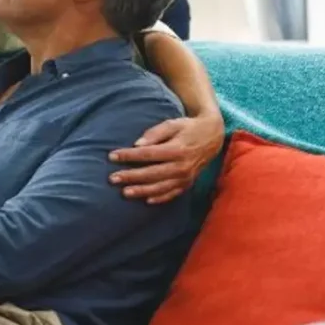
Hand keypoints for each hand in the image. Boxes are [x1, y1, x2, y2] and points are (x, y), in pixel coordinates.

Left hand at [108, 113, 226, 203]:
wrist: (212, 137)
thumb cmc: (188, 128)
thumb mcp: (173, 124)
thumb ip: (155, 133)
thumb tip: (137, 144)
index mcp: (177, 149)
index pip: (148, 154)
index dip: (129, 156)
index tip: (112, 156)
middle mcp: (182, 165)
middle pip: (152, 173)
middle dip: (131, 176)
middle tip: (112, 178)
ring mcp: (186, 177)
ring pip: (160, 187)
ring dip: (142, 190)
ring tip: (124, 192)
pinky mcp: (188, 183)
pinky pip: (172, 194)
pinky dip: (160, 198)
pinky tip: (146, 200)